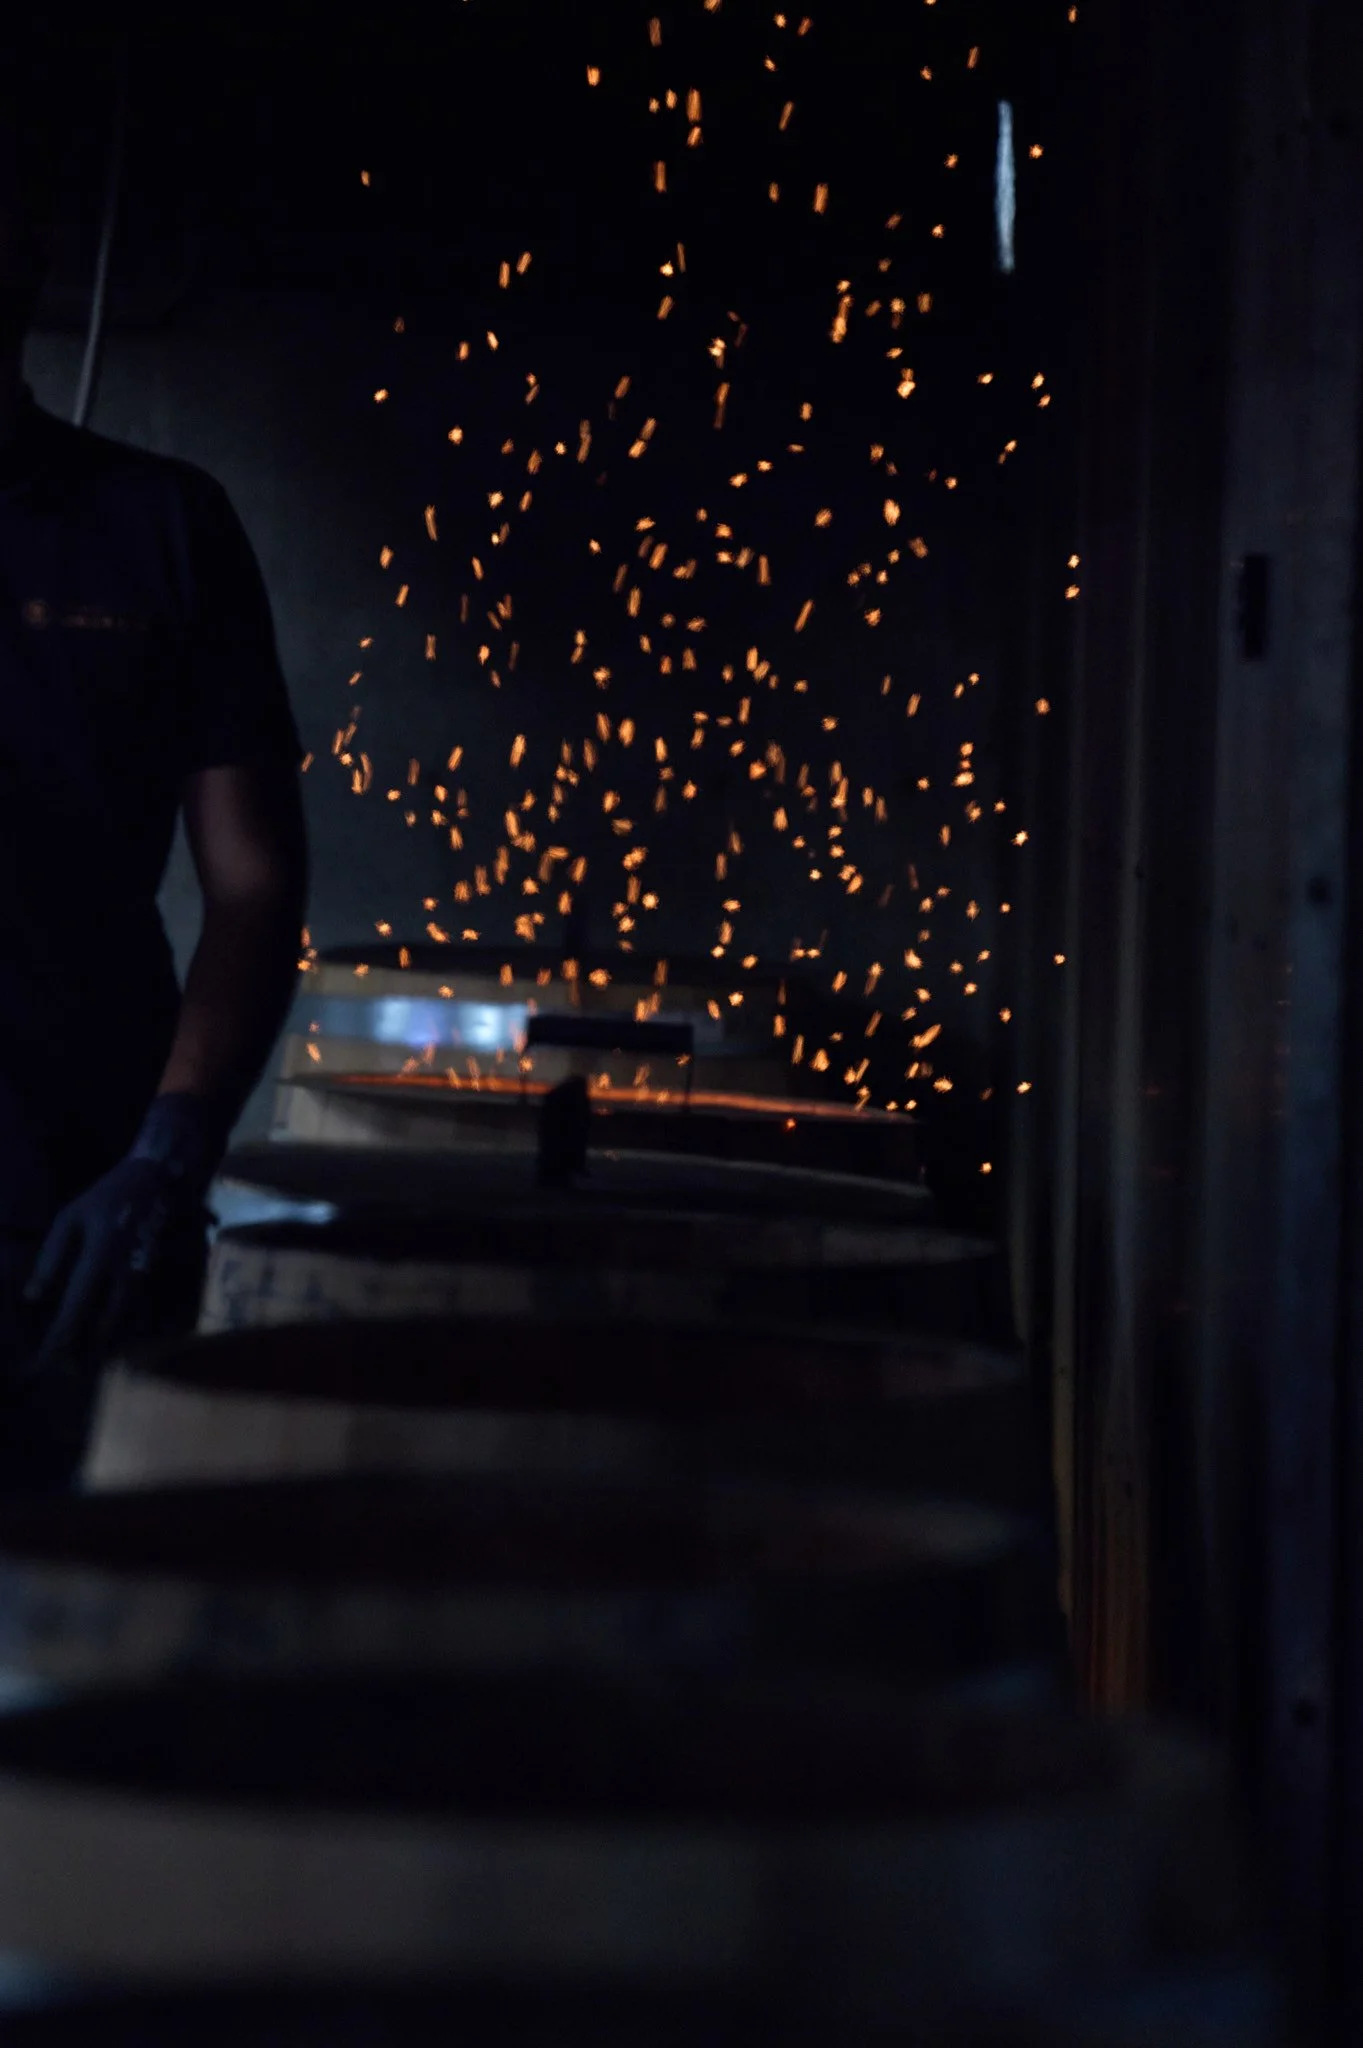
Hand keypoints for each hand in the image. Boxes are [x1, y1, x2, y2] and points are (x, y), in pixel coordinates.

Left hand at [21, 1091, 230, 1363]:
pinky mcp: (147, 1279)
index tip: (39, 1367)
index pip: (73, 1311)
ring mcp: (139, 1281)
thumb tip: (33, 1297)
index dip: (56, 1341)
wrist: (157, 1182)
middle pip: (97, 1328)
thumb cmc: (106, 1197)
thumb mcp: (68, 1219)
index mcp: (98, 1260)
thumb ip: (50, 1258)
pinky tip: (97, 1340)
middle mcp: (122, 1278)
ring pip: (114, 1325)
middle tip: (58, 1377)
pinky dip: (109, 1330)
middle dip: (77, 1355)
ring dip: (94, 1347)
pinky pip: (126, 1313)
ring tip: (76, 1368)